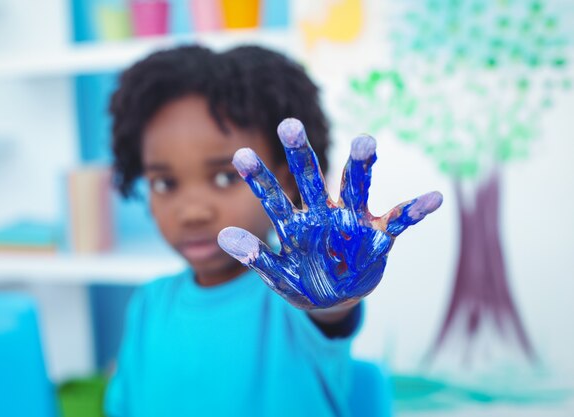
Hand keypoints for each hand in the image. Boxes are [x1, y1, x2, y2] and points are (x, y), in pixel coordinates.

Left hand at [218, 118, 442, 309]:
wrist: (336, 299)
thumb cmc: (305, 281)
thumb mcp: (279, 275)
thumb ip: (256, 257)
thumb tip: (223, 234)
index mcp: (298, 223)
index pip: (275, 197)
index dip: (259, 178)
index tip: (241, 154)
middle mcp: (324, 214)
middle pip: (312, 180)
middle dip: (301, 155)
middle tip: (288, 124)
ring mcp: (353, 222)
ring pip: (356, 188)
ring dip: (360, 166)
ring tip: (365, 141)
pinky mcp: (379, 236)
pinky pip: (399, 221)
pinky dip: (415, 211)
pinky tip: (433, 199)